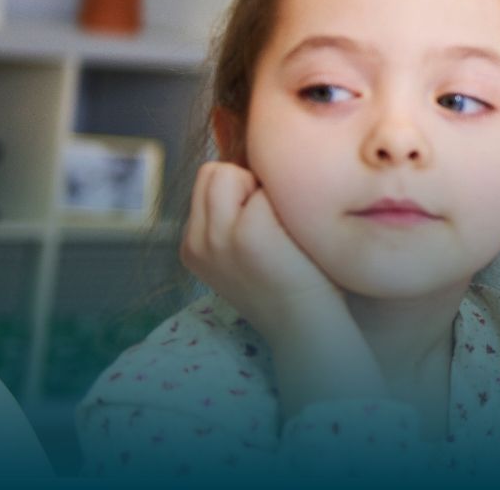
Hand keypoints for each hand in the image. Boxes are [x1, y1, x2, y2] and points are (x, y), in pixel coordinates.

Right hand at [180, 162, 385, 419]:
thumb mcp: (244, 253)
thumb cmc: (291, 284)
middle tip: (274, 221)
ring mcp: (219, 237)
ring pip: (230, 172)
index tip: (266, 226)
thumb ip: (233, 218)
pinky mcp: (248, 234)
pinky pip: (267, 187)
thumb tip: (251, 172)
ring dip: (262, 189)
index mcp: (193, 246)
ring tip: (281, 227)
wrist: (306, 327)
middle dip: (246, 182)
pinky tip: (295, 235)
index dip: (242, 190)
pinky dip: (286, 202)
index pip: (206, 182)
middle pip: (212, 171)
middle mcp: (198, 241)